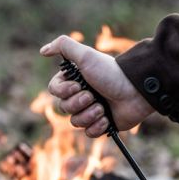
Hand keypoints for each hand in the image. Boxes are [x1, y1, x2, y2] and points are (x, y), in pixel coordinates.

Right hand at [40, 35, 154, 136]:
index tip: (78, 85)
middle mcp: (81, 95)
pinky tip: (107, 119)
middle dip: (78, 103)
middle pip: (63, 108)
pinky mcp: (101, 125)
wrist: (135, 91)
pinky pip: (88, 133)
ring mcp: (91, 111)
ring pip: (75, 122)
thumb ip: (64, 46)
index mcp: (75, 80)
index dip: (64, 91)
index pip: (55, 90)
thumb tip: (43, 51)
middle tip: (94, 96)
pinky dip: (97, 127)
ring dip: (89, 115)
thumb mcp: (86, 55)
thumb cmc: (111, 73)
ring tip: (103, 108)